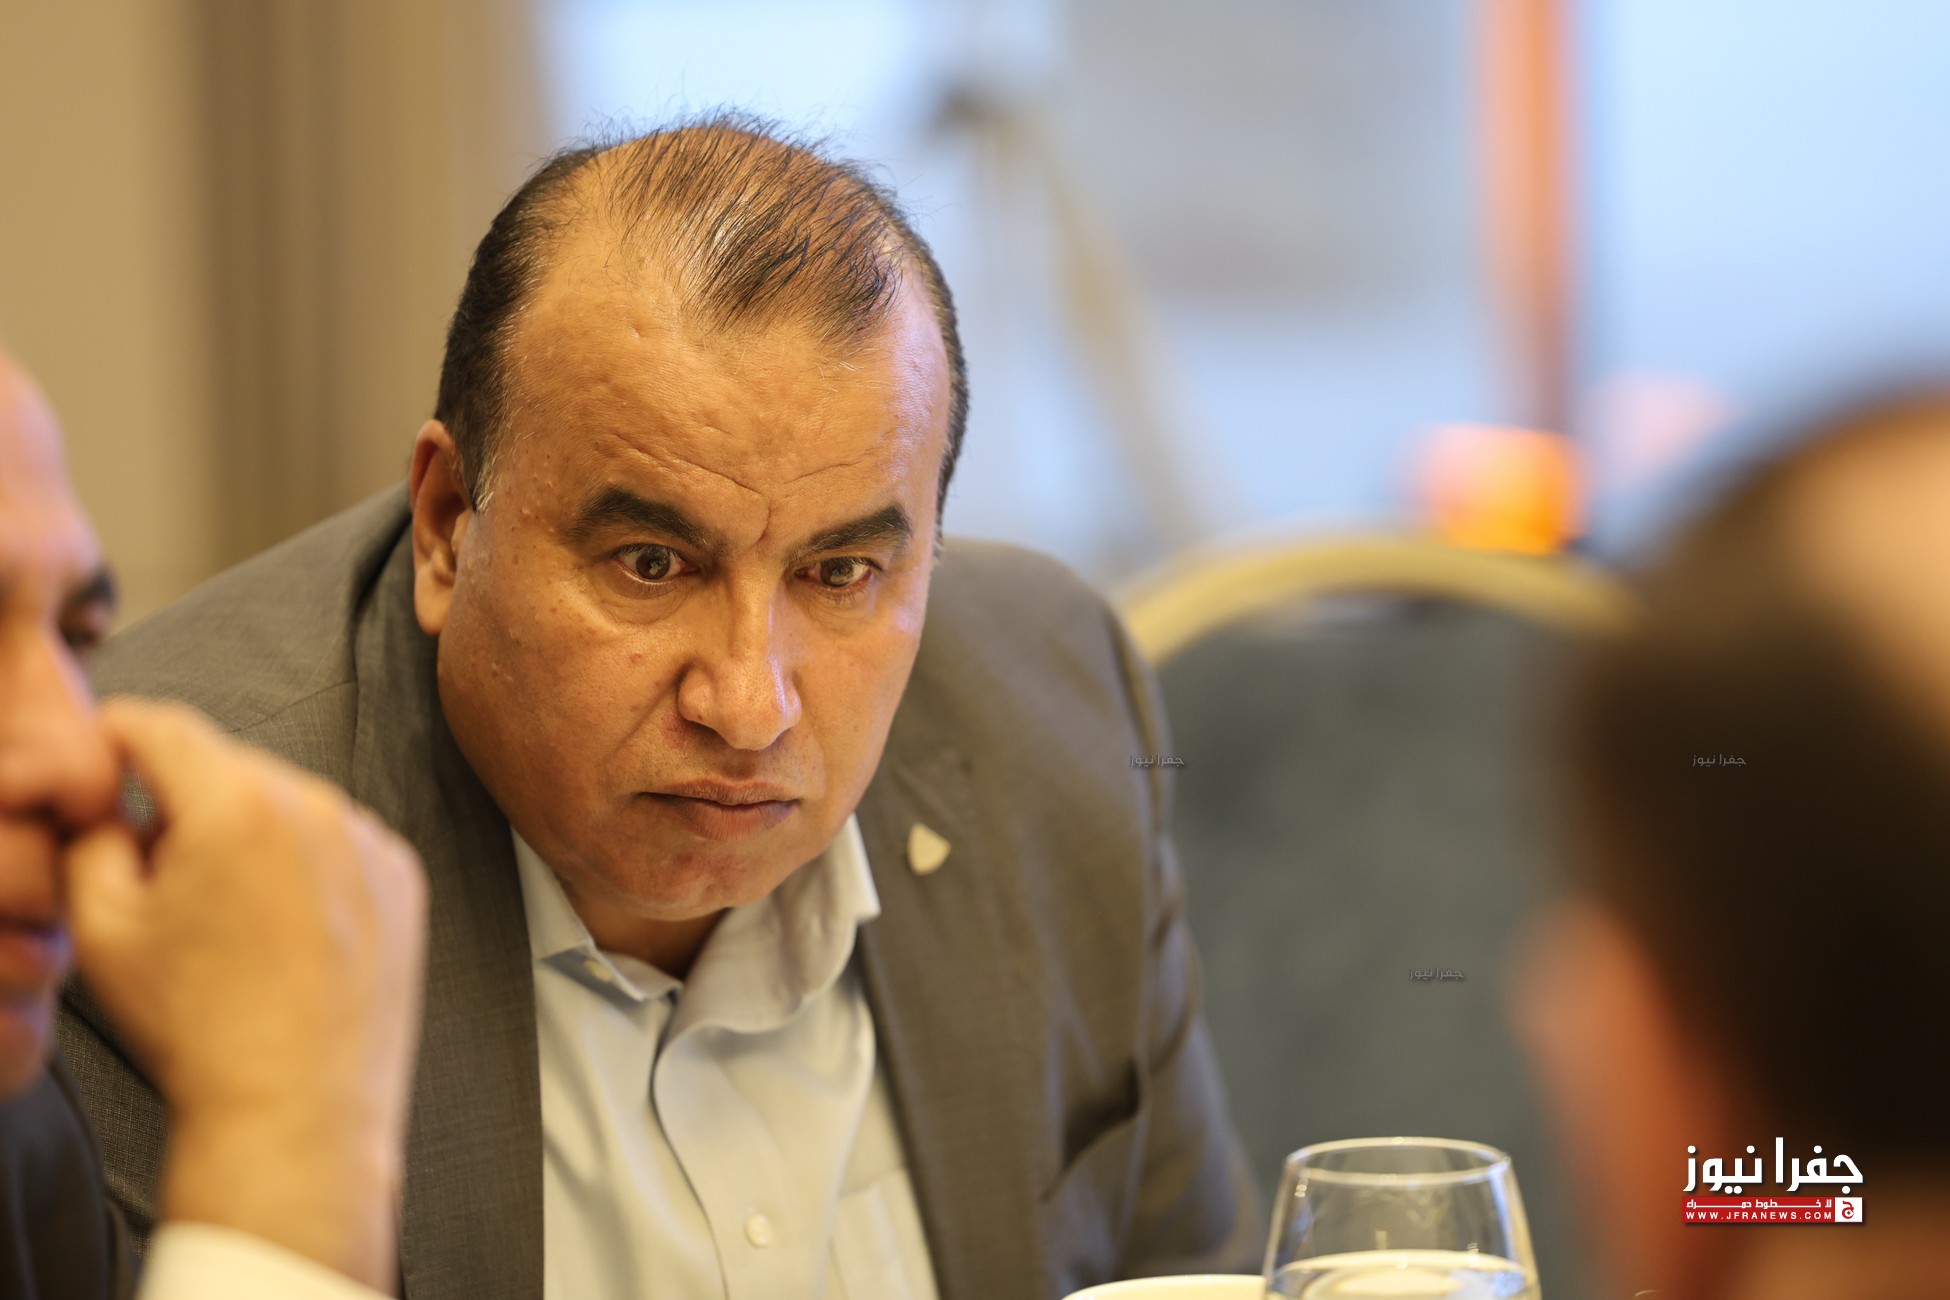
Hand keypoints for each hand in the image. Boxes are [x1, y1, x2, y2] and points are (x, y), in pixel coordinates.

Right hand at [62, 698, 426, 1289]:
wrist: (295, 1109)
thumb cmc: (198, 1028)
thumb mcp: (103, 928)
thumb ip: (93, 836)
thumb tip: (110, 800)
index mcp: (237, 804)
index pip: (159, 725)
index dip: (114, 736)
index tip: (101, 763)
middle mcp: (316, 805)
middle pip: (227, 765)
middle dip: (184, 801)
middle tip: (157, 873)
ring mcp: (369, 838)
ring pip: (285, 804)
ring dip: (249, 834)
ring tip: (226, 919)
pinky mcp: (402, 875)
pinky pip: (336, 843)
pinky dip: (304, 865)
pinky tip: (280, 931)